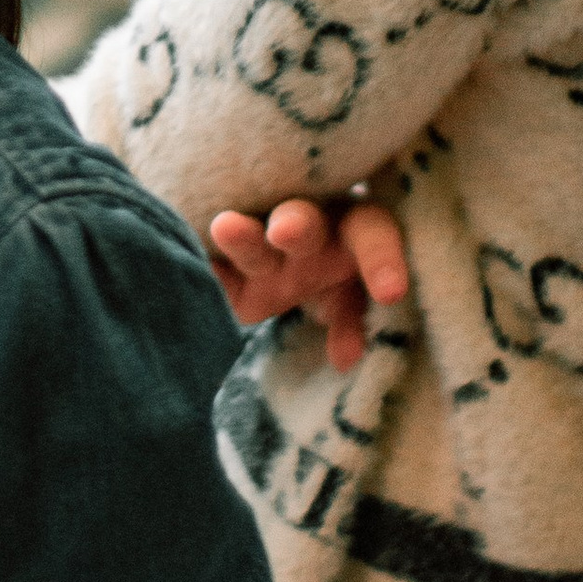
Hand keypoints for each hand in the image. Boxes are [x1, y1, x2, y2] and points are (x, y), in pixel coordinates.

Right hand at [207, 193, 409, 372]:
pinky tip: (192, 259)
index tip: (391, 294)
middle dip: (297, 226)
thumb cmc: (327, 276)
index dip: (382, 258)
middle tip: (285, 233)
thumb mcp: (347, 297)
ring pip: (252, 236)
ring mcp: (254, 240)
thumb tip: (348, 359)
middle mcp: (301, 229)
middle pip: (304, 222)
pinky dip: (202, 260)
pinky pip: (208, 259)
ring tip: (225, 228)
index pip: (370, 233)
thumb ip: (351, 320)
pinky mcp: (218, 259)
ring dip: (242, 236)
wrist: (275, 263)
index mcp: (345, 233)